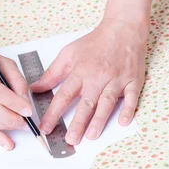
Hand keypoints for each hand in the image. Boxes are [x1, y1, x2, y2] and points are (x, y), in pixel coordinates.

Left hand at [30, 19, 146, 144]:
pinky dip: (128, 109)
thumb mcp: (68, 53)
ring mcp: (116, 79)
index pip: (64, 96)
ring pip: (107, 103)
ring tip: (92, 136)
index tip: (46, 128)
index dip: (53, 113)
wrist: (123, 28)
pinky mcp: (133, 81)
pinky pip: (131, 97)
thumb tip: (35, 88)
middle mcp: (97, 77)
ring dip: (99, 120)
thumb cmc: (95, 42)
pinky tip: (123, 122)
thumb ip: (52, 73)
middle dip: (77, 123)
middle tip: (71, 140)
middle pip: (86, 103)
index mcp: (80, 72)